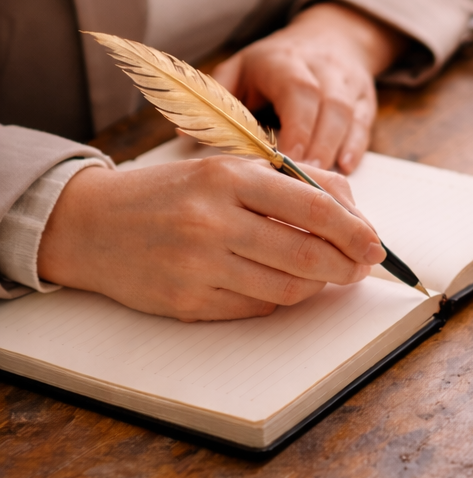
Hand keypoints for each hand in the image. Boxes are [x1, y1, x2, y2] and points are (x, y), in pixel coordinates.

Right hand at [36, 157, 386, 320]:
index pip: (313, 206)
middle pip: (307, 254)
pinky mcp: (187, 302)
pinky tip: (282, 285)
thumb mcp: (230, 169)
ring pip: (287, 288)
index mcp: (228, 178)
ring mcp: (198, 265)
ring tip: (325, 275)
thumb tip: (355, 216)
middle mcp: (213, 221)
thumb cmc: (175, 193)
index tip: (375, 245)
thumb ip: (294, 183)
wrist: (91, 224)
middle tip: (360, 268)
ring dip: (318, 285)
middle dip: (346, 265)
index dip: (354, 229)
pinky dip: (280, 298)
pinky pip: (256, 307)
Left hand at [212, 2, 406, 173]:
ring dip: (335, 150)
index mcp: (284, 61)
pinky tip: (345, 169)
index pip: (298, 92)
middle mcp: (321, 68)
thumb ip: (217, 100)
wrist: (330, 37)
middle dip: (317, 146)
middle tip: (303, 183)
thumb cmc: (275, 64)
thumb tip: (183, 133)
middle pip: (328, 106)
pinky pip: (365, 123)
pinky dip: (356, 147)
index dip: (296, 128)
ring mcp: (347, 82)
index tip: (285, 161)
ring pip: (349, 115)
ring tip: (321, 184)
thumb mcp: (240, 70)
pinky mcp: (366, 97)